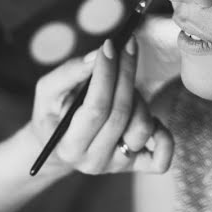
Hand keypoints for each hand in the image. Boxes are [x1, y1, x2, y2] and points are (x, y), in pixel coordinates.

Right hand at [31, 38, 173, 175]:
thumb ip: (68, 73)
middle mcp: (94, 160)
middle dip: (126, 73)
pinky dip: (164, 136)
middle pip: (121, 113)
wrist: (59, 146)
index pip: (96, 108)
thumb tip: (98, 56)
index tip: (110, 45)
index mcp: (69, 146)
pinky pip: (161, 157)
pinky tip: (151, 118)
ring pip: (142, 127)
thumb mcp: (47, 91)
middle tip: (127, 47)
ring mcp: (117, 165)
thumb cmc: (53, 114)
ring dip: (139, 98)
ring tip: (125, 87)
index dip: (106, 73)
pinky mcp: (136, 165)